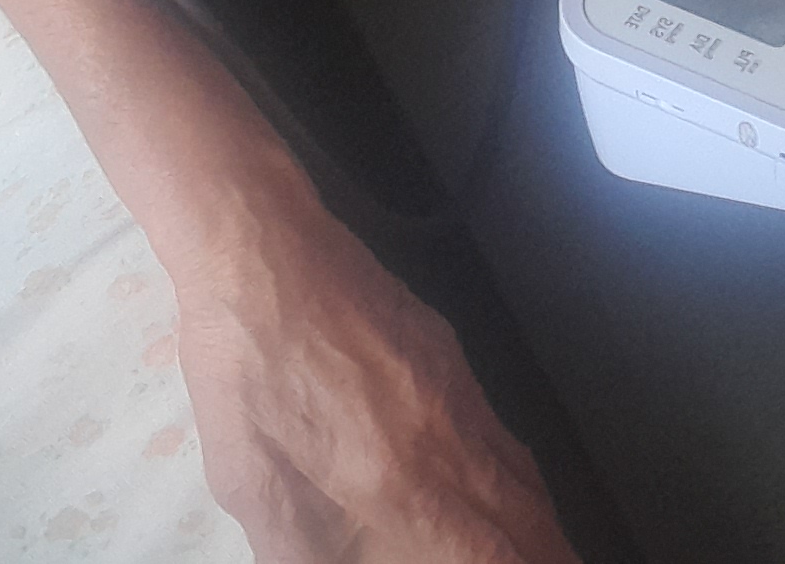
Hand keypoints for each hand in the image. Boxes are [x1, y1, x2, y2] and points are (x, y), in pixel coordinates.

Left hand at [168, 198, 575, 563]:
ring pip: (525, 479)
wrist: (263, 251)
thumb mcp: (248, 478)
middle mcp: (446, 443)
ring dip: (537, 528)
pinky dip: (519, 478)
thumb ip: (294, 544)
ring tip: (540, 554)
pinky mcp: (451, 358)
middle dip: (543, 556)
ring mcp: (457, 393)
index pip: (485, 556)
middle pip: (527, 522)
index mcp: (395, 484)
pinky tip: (509, 493)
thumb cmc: (241, 364)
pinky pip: (505, 434)